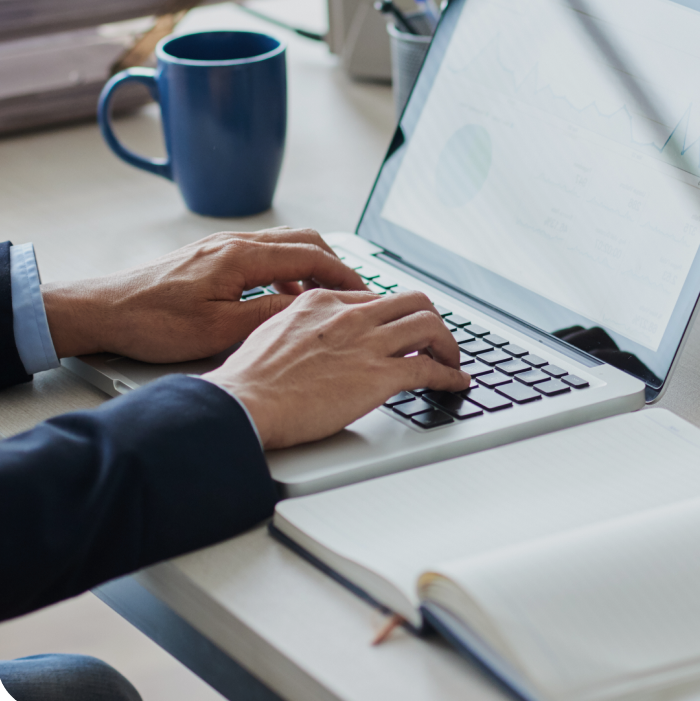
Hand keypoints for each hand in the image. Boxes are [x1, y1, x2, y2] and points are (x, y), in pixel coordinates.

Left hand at [42, 228, 367, 362]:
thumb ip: (267, 315)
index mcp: (241, 257)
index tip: (365, 292)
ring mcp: (222, 246)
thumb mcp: (217, 330)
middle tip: (354, 292)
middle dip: (335, 264)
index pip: (311, 256)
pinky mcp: (211, 256)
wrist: (101, 310)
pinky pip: (263, 254)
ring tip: (324, 298)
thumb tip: (306, 309)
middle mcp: (234, 243)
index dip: (344, 274)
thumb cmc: (150, 322)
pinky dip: (285, 271)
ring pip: (284, 244)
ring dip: (310, 266)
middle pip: (304, 240)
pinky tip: (282, 299)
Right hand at [205, 288, 469, 449]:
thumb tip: (317, 338)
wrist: (243, 403)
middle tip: (436, 340)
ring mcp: (367, 343)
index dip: (396, 316)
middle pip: (414, 302)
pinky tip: (456, 383)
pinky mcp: (380, 375)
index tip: (402, 329)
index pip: (377, 298)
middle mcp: (351, 315)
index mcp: (323, 301)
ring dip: (449, 345)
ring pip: (430, 327)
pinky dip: (450, 375)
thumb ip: (303, 326)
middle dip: (432, 320)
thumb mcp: (273, 332)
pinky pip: (429, 370)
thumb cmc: (249, 380)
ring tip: (452, 360)